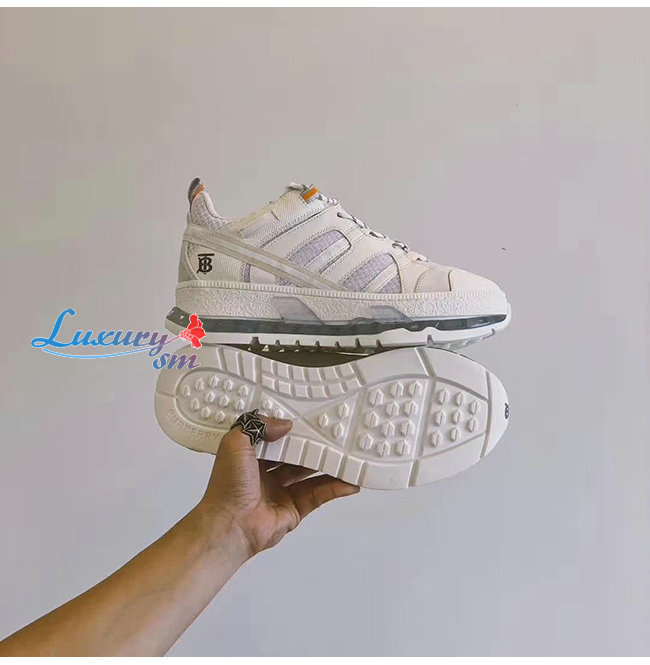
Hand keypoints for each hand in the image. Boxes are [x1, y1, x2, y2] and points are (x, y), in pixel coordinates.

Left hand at [198, 415, 359, 556]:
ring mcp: (281, 493)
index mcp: (250, 457)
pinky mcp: (294, 510)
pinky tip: (349, 481)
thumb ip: (258, 426)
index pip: (275, 438)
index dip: (291, 429)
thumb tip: (285, 425)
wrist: (230, 525)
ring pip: (310, 475)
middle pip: (296, 456)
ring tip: (348, 455)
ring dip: (328, 466)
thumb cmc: (227, 487)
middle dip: (313, 446)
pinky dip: (335, 488)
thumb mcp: (235, 443)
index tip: (310, 420)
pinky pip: (318, 495)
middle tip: (334, 435)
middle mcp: (266, 474)